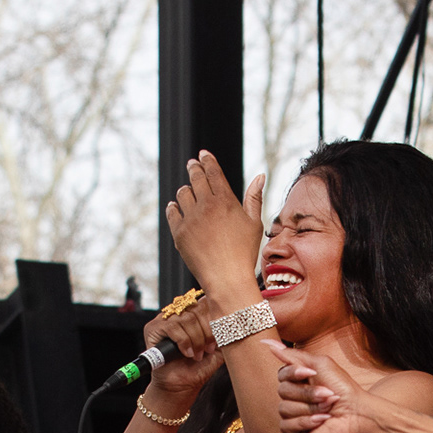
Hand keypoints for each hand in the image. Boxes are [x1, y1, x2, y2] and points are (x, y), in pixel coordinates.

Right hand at [141, 298, 224, 407]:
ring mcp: (166, 318)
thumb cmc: (198, 367)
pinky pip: (172, 326)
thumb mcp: (219, 347)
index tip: (216, 341)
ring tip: (197, 354)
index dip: (214, 319)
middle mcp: (180, 312)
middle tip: (208, 349)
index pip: (207, 302)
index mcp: (195, 312)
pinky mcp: (153, 328)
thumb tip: (232, 315)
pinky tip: (187, 353)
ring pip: (187, 318)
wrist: (182, 385)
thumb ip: (225, 330)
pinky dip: (183, 341)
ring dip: (195, 339)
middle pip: (198, 308)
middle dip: (206, 332)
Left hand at [164, 151, 266, 309]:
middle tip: (193, 164)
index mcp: (226, 201)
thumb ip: (254, 198)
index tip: (203, 154)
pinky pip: (172, 212)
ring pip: (183, 193)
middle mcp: (206, 206)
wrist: (227, 279)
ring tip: (189, 190)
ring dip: (186, 190)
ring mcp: (191, 219)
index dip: (208, 160)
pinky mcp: (179, 233)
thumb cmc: (245, 252)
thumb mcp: (254, 224)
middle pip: (196, 178)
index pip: (213, 172)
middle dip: (194, 168)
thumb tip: (260, 175)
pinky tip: (176, 206)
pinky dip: (174, 207)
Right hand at [269, 342, 376, 432]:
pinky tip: (322, 421)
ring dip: (309, 407)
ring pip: (284, 408)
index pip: (282, 375)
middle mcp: (294, 401)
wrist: (358, 415)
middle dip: (306, 393)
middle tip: (327, 395)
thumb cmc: (343, 389)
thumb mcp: (319, 364)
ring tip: (328, 409)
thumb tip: (266, 342)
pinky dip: (306, 421)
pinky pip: (286, 425)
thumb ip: (292, 355)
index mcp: (298, 384)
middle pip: (282, 391)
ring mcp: (293, 419)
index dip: (294, 373)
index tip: (311, 373)